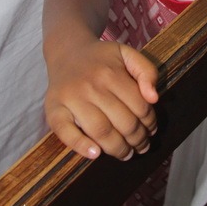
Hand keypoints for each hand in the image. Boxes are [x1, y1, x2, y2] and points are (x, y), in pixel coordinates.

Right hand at [45, 37, 159, 160]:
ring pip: (100, 131)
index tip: (151, 130)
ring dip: (118, 149)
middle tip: (142, 146)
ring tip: (127, 154)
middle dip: (137, 139)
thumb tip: (154, 99)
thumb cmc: (101, 58)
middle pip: (122, 122)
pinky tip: (95, 154)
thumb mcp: (127, 54)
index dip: (150, 122)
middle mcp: (91, 86)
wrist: (67, 51)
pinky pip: (65, 133)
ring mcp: (71, 99)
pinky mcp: (53, 109)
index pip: (139, 106)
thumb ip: (147, 71)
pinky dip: (81, 146)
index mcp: (111, 73)